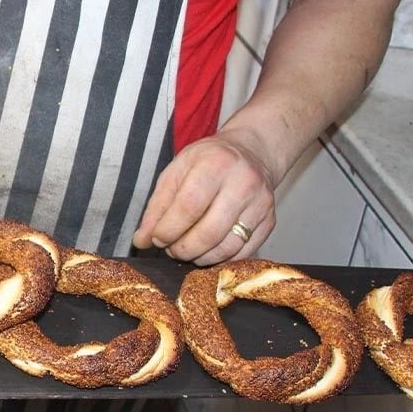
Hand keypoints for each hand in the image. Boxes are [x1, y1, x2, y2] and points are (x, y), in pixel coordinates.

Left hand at [132, 130, 277, 265]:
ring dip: (200, 257)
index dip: (169, 229)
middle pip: (209, 232)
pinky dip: (221, 259)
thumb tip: (142, 241)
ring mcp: (261, 203)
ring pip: (228, 246)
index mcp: (215, 164)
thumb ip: (157, 207)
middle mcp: (243, 183)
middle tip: (171, 249)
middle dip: (183, 249)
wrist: (252, 152)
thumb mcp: (176, 172)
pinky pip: (244, 251)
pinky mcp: (270, 221)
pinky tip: (207, 252)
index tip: (157, 239)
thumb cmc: (208, 162)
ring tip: (187, 251)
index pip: (189, 207)